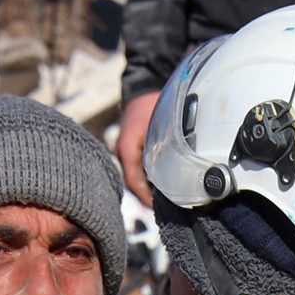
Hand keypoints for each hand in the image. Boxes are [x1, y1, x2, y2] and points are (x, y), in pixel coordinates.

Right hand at [115, 92, 160, 206]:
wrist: (143, 87)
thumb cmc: (152, 105)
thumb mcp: (160, 128)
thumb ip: (162, 152)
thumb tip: (172, 175)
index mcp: (127, 150)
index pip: (134, 183)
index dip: (145, 197)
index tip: (157, 207)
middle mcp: (123, 153)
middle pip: (134, 182)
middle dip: (147, 195)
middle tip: (164, 206)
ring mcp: (126, 150)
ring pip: (136, 176)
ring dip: (148, 186)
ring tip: (164, 196)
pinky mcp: (131, 148)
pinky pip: (138, 167)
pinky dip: (148, 176)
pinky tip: (161, 180)